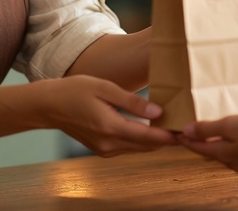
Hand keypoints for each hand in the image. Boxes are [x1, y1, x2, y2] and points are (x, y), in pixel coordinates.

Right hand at [37, 75, 176, 156]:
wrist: (48, 106)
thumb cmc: (75, 90)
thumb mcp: (105, 88)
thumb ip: (132, 102)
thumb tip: (158, 113)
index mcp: (110, 128)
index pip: (149, 137)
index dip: (171, 136)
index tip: (189, 130)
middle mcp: (109, 144)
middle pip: (147, 146)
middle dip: (168, 139)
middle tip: (188, 127)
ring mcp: (105, 150)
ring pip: (139, 148)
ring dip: (157, 140)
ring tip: (176, 125)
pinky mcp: (102, 149)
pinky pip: (129, 147)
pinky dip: (143, 140)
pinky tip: (153, 128)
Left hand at [178, 114, 237, 172]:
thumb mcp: (230, 125)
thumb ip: (207, 129)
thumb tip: (186, 131)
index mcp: (222, 154)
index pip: (197, 148)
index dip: (186, 140)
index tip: (177, 134)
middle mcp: (231, 163)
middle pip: (210, 152)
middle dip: (201, 142)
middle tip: (193, 131)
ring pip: (225, 154)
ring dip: (217, 144)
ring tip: (214, 132)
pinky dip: (232, 145)